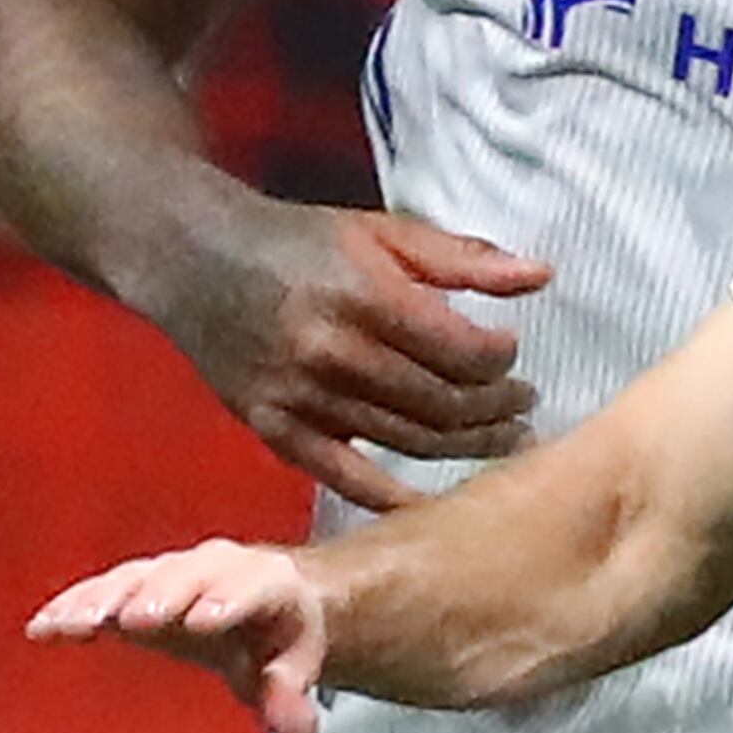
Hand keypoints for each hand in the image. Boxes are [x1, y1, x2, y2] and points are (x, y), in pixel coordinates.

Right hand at [28, 540, 335, 732]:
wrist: (260, 603)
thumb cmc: (277, 636)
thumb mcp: (294, 664)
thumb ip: (290, 692)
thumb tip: (298, 725)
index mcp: (265, 581)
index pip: (249, 587)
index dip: (226, 601)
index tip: (201, 622)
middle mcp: (214, 566)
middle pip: (184, 577)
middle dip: (159, 596)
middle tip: (133, 619)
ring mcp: (170, 574)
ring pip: (135, 580)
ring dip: (102, 600)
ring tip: (71, 623)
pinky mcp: (134, 588)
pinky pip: (101, 592)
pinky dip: (73, 607)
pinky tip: (43, 628)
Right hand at [167, 200, 547, 508]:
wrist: (190, 258)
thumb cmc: (296, 242)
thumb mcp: (381, 232)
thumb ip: (463, 257)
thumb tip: (541, 275)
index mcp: (363, 296)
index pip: (462, 352)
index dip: (501, 360)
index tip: (512, 355)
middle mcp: (332, 354)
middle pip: (442, 405)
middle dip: (496, 410)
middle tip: (523, 405)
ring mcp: (301, 399)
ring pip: (407, 443)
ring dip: (466, 448)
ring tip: (502, 440)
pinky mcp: (275, 431)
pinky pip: (347, 479)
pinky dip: (395, 496)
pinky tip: (436, 501)